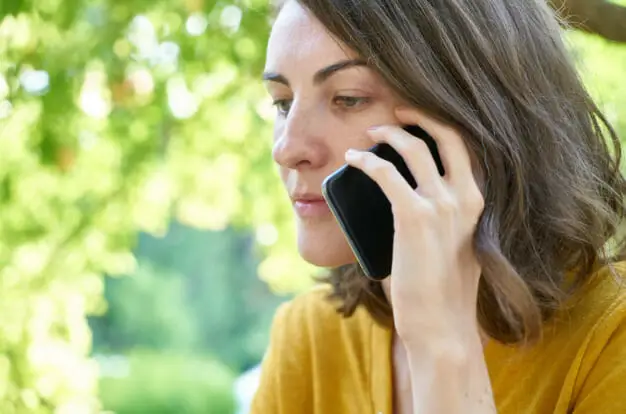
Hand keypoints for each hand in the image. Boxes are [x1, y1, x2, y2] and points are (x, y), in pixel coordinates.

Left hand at [344, 106, 484, 346]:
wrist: (442, 325)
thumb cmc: (440, 291)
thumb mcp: (451, 244)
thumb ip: (438, 217)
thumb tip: (401, 195)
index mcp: (477, 203)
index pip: (466, 149)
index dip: (443, 126)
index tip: (419, 118)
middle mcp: (466, 198)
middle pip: (449, 135)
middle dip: (422, 114)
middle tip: (399, 110)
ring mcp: (442, 205)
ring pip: (415, 148)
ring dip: (389, 133)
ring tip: (370, 132)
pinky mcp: (415, 216)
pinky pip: (386, 173)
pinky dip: (366, 161)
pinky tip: (352, 159)